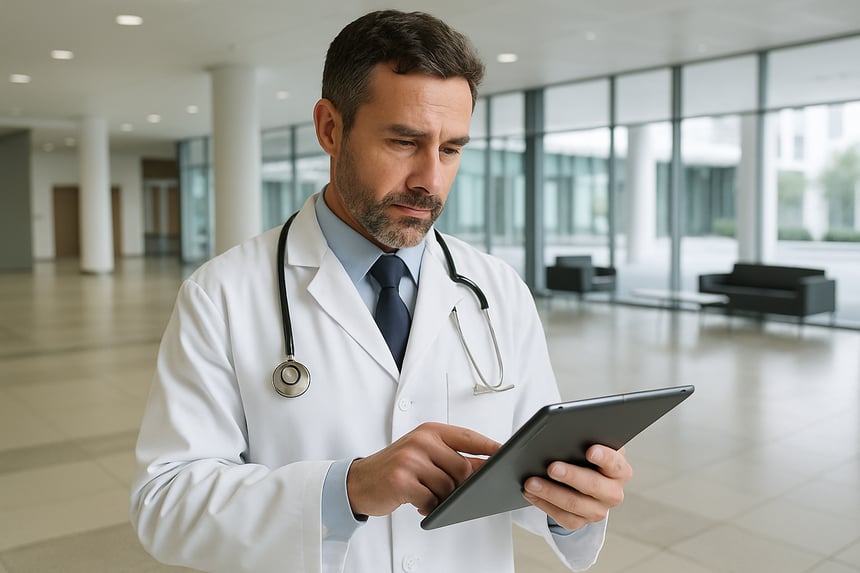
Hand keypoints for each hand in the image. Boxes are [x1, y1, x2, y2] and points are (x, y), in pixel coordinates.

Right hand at [347, 422, 500, 516]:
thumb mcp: (423, 453)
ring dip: (442, 498)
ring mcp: (410, 459)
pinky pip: (432, 501)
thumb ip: (453, 457)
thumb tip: (488, 466)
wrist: (359, 482)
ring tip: (428, 495)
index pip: (468, 437)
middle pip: (462, 468)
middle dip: (460, 486)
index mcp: (430, 430)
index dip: (490, 447)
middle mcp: (421, 441)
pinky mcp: (402, 480)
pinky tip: (419, 504)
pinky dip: (429, 508)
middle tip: (448, 492)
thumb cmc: (396, 467)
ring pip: (448, 487)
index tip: (508, 455)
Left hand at [522, 445, 631, 530]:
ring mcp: (598, 510)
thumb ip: (584, 440)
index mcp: (619, 470)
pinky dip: (543, 504)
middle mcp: (612, 493)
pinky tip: (530, 493)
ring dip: (550, 492)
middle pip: (593, 485)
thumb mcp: (590, 445)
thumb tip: (564, 434)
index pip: (615, 463)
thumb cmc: (585, 457)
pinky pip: (562, 517)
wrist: (584, 479)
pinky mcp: (581, 521)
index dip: (604, 457)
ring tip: (531, 482)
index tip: (590, 450)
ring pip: (574, 504)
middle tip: (551, 467)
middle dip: (571, 476)